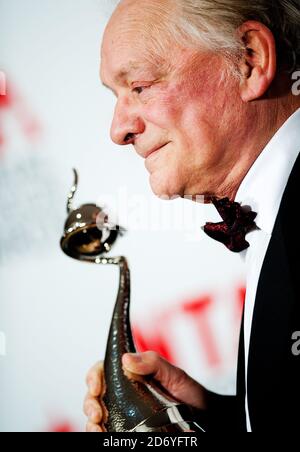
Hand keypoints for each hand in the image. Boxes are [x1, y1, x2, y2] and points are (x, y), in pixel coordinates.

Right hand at [84, 351, 207, 431]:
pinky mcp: (129, 430)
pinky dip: (100, 432)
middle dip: (90, 402)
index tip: (96, 387)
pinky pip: (108, 430)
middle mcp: (123, 393)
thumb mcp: (174, 373)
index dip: (94, 377)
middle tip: (97, 413)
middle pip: (95, 394)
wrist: (205, 417)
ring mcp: (124, 413)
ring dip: (91, 421)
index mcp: (130, 374)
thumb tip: (126, 359)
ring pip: (97, 415)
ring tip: (98, 427)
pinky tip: (102, 434)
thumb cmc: (189, 393)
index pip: (103, 370)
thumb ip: (153, 362)